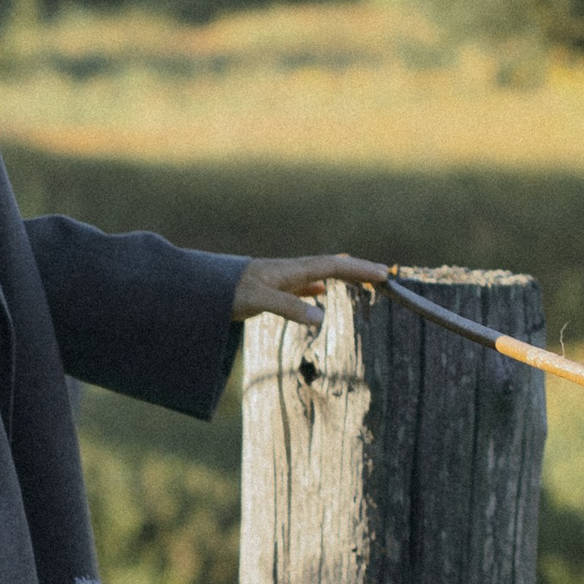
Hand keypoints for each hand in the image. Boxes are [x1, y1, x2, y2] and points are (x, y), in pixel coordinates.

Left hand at [233, 253, 393, 328]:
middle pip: (331, 266)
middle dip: (358, 269)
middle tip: (384, 275)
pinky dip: (318, 286)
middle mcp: (290, 271)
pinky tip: (320, 291)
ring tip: (361, 279)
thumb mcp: (258, 300)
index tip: (384, 274)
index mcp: (291, 270)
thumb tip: (321, 317)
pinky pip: (303, 284)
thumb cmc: (227, 291)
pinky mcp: (270, 287)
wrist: (199, 287)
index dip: (359, 269)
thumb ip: (288, 308)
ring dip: (341, 276)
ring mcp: (280, 278)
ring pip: (319, 274)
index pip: (333, 266)